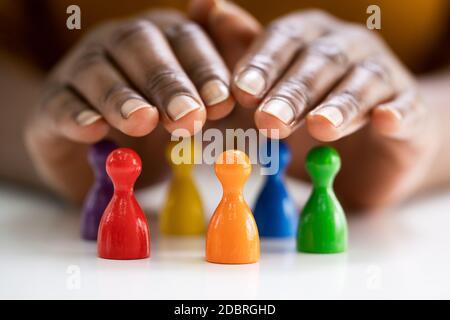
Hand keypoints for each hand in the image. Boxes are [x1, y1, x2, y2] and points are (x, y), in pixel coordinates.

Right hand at [25, 9, 235, 202]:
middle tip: (188, 116)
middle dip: (168, 82)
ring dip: (122, 97)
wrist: (102, 150)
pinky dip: (76, 114)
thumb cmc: (157, 124)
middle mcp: (120, 45)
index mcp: (162, 40)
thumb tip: (233, 73)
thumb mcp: (194, 106)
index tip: (223, 102)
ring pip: (98, 71)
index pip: (186, 39)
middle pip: (141, 46)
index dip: (205, 69)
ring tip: (143, 121)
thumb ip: (214, 86)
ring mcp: (81, 71)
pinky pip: (60, 104)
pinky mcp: (52, 104)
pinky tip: (93, 129)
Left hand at [227, 9, 438, 208]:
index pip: (284, 39)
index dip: (263, 64)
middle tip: (269, 120)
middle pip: (320, 61)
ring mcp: (382, 76)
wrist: (368, 144)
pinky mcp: (410, 109)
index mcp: (308, 38)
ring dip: (339, 104)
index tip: (241, 92)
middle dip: (293, 91)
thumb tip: (205, 6)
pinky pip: (407, 107)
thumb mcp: (269, 86)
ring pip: (362, 82)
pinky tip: (385, 120)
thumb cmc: (309, 109)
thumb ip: (242, 52)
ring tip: (320, 127)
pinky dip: (396, 112)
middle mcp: (345, 47)